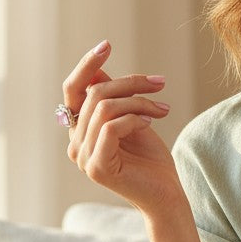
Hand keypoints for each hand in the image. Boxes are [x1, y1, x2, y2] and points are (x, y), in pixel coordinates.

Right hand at [62, 41, 175, 210]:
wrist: (167, 196)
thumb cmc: (152, 160)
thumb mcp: (133, 119)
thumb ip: (113, 98)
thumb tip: (98, 68)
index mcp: (81, 129)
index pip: (73, 88)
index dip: (86, 64)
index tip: (107, 45)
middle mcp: (75, 143)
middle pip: (94, 93)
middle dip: (130, 83)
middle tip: (159, 84)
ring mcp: (83, 157)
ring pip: (104, 107)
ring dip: (139, 102)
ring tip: (162, 109)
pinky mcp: (96, 167)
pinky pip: (111, 127)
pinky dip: (134, 119)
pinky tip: (151, 123)